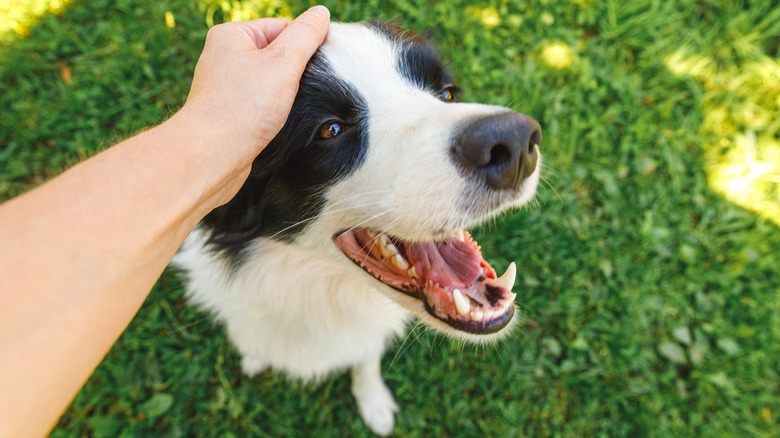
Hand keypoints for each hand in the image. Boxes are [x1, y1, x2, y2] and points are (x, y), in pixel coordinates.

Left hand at [179, 6, 329, 203]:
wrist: (211, 155)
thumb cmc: (243, 106)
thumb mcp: (283, 62)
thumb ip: (306, 35)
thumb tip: (321, 14)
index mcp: (231, 35)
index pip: (283, 27)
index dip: (306, 46)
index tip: (321, 67)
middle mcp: (224, 57)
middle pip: (277, 55)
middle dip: (296, 72)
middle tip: (306, 90)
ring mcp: (225, 86)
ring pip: (271, 82)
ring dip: (286, 94)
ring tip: (289, 108)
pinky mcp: (229, 112)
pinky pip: (261, 104)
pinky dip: (274, 111)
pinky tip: (279, 122)